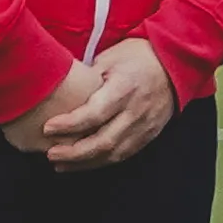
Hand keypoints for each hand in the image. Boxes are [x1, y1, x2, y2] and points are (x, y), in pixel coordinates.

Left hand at [6, 37, 174, 170]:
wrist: (174, 64)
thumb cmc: (136, 57)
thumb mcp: (109, 58)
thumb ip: (86, 78)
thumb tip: (56, 91)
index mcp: (125, 88)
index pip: (95, 113)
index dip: (69, 124)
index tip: (47, 128)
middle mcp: (137, 110)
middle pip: (104, 141)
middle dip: (73, 152)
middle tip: (50, 153)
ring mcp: (145, 125)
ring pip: (114, 153)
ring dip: (84, 163)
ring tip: (60, 164)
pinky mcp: (149, 135)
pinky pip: (124, 154)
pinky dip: (101, 162)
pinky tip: (82, 164)